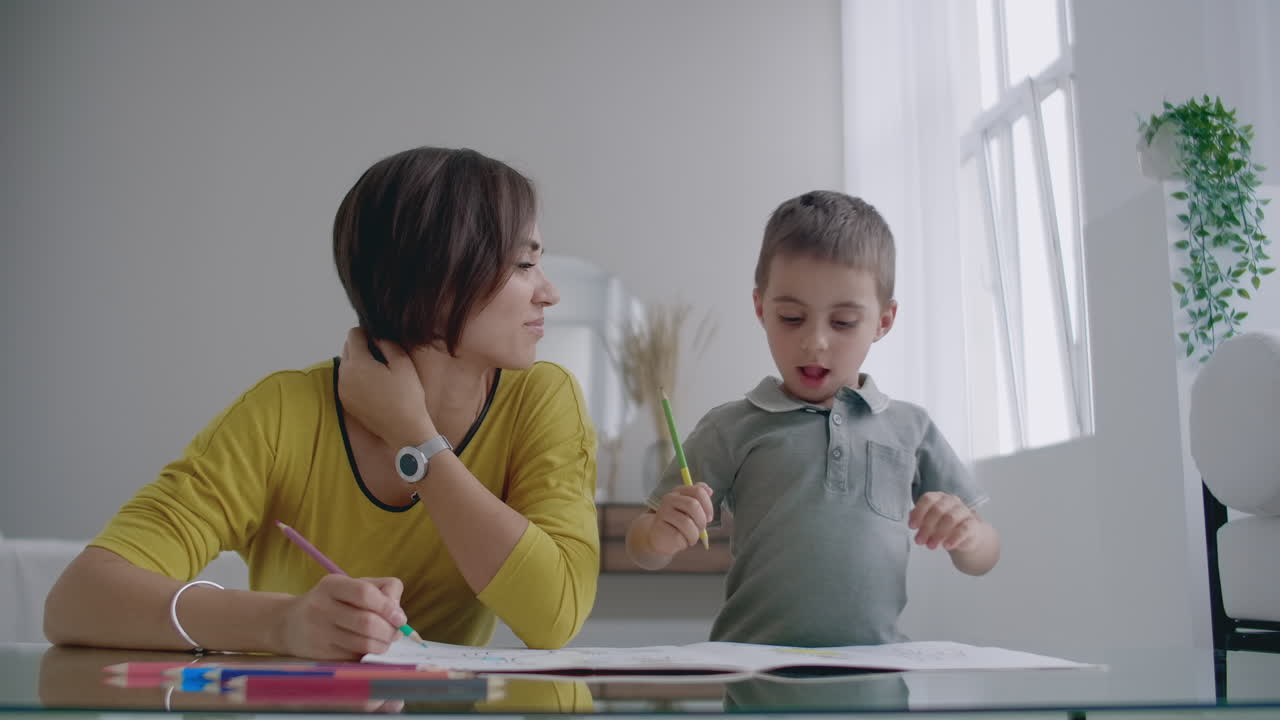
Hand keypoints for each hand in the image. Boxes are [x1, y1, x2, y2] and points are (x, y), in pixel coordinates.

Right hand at [276, 574, 408, 659]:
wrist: (289, 624)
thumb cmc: (332, 602)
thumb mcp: (351, 586)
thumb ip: (382, 591)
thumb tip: (401, 617)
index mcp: (332, 585)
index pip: (365, 593)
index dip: (388, 607)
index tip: (400, 618)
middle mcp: (321, 607)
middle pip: (367, 622)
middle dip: (389, 631)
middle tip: (395, 633)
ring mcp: (319, 633)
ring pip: (363, 644)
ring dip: (383, 646)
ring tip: (384, 642)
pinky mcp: (321, 655)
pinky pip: (355, 658)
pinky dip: (369, 656)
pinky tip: (369, 650)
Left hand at [339, 328, 432, 447]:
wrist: (403, 429)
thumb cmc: (407, 396)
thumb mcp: (403, 364)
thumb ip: (388, 344)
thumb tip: (378, 337)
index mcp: (357, 363)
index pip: (354, 334)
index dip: (368, 333)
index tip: (381, 340)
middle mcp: (344, 375)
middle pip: (347, 348)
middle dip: (361, 346)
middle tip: (382, 356)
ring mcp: (342, 390)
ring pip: (346, 365)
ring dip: (358, 362)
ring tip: (379, 372)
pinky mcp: (345, 402)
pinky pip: (346, 380)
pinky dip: (356, 378)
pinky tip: (374, 386)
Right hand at [646, 483, 713, 555]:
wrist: (660, 538)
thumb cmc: (679, 523)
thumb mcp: (691, 510)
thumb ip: (700, 498)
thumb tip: (710, 491)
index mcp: (678, 491)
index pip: (698, 491)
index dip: (708, 506)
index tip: (709, 517)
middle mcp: (669, 499)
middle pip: (693, 505)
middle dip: (702, 520)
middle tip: (701, 528)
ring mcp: (663, 512)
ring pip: (687, 522)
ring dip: (695, 534)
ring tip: (692, 537)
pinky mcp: (659, 527)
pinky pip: (679, 535)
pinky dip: (686, 540)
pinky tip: (683, 541)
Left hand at [907, 492, 981, 551]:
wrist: (966, 536)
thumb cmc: (943, 526)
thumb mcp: (929, 522)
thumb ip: (919, 519)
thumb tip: (910, 519)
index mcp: (939, 497)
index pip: (928, 499)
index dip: (918, 512)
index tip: (912, 527)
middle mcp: (952, 501)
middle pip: (937, 509)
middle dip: (926, 526)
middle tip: (919, 541)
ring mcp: (964, 511)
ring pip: (950, 518)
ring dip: (938, 534)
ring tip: (930, 546)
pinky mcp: (973, 523)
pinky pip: (964, 528)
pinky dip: (954, 538)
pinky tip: (946, 546)